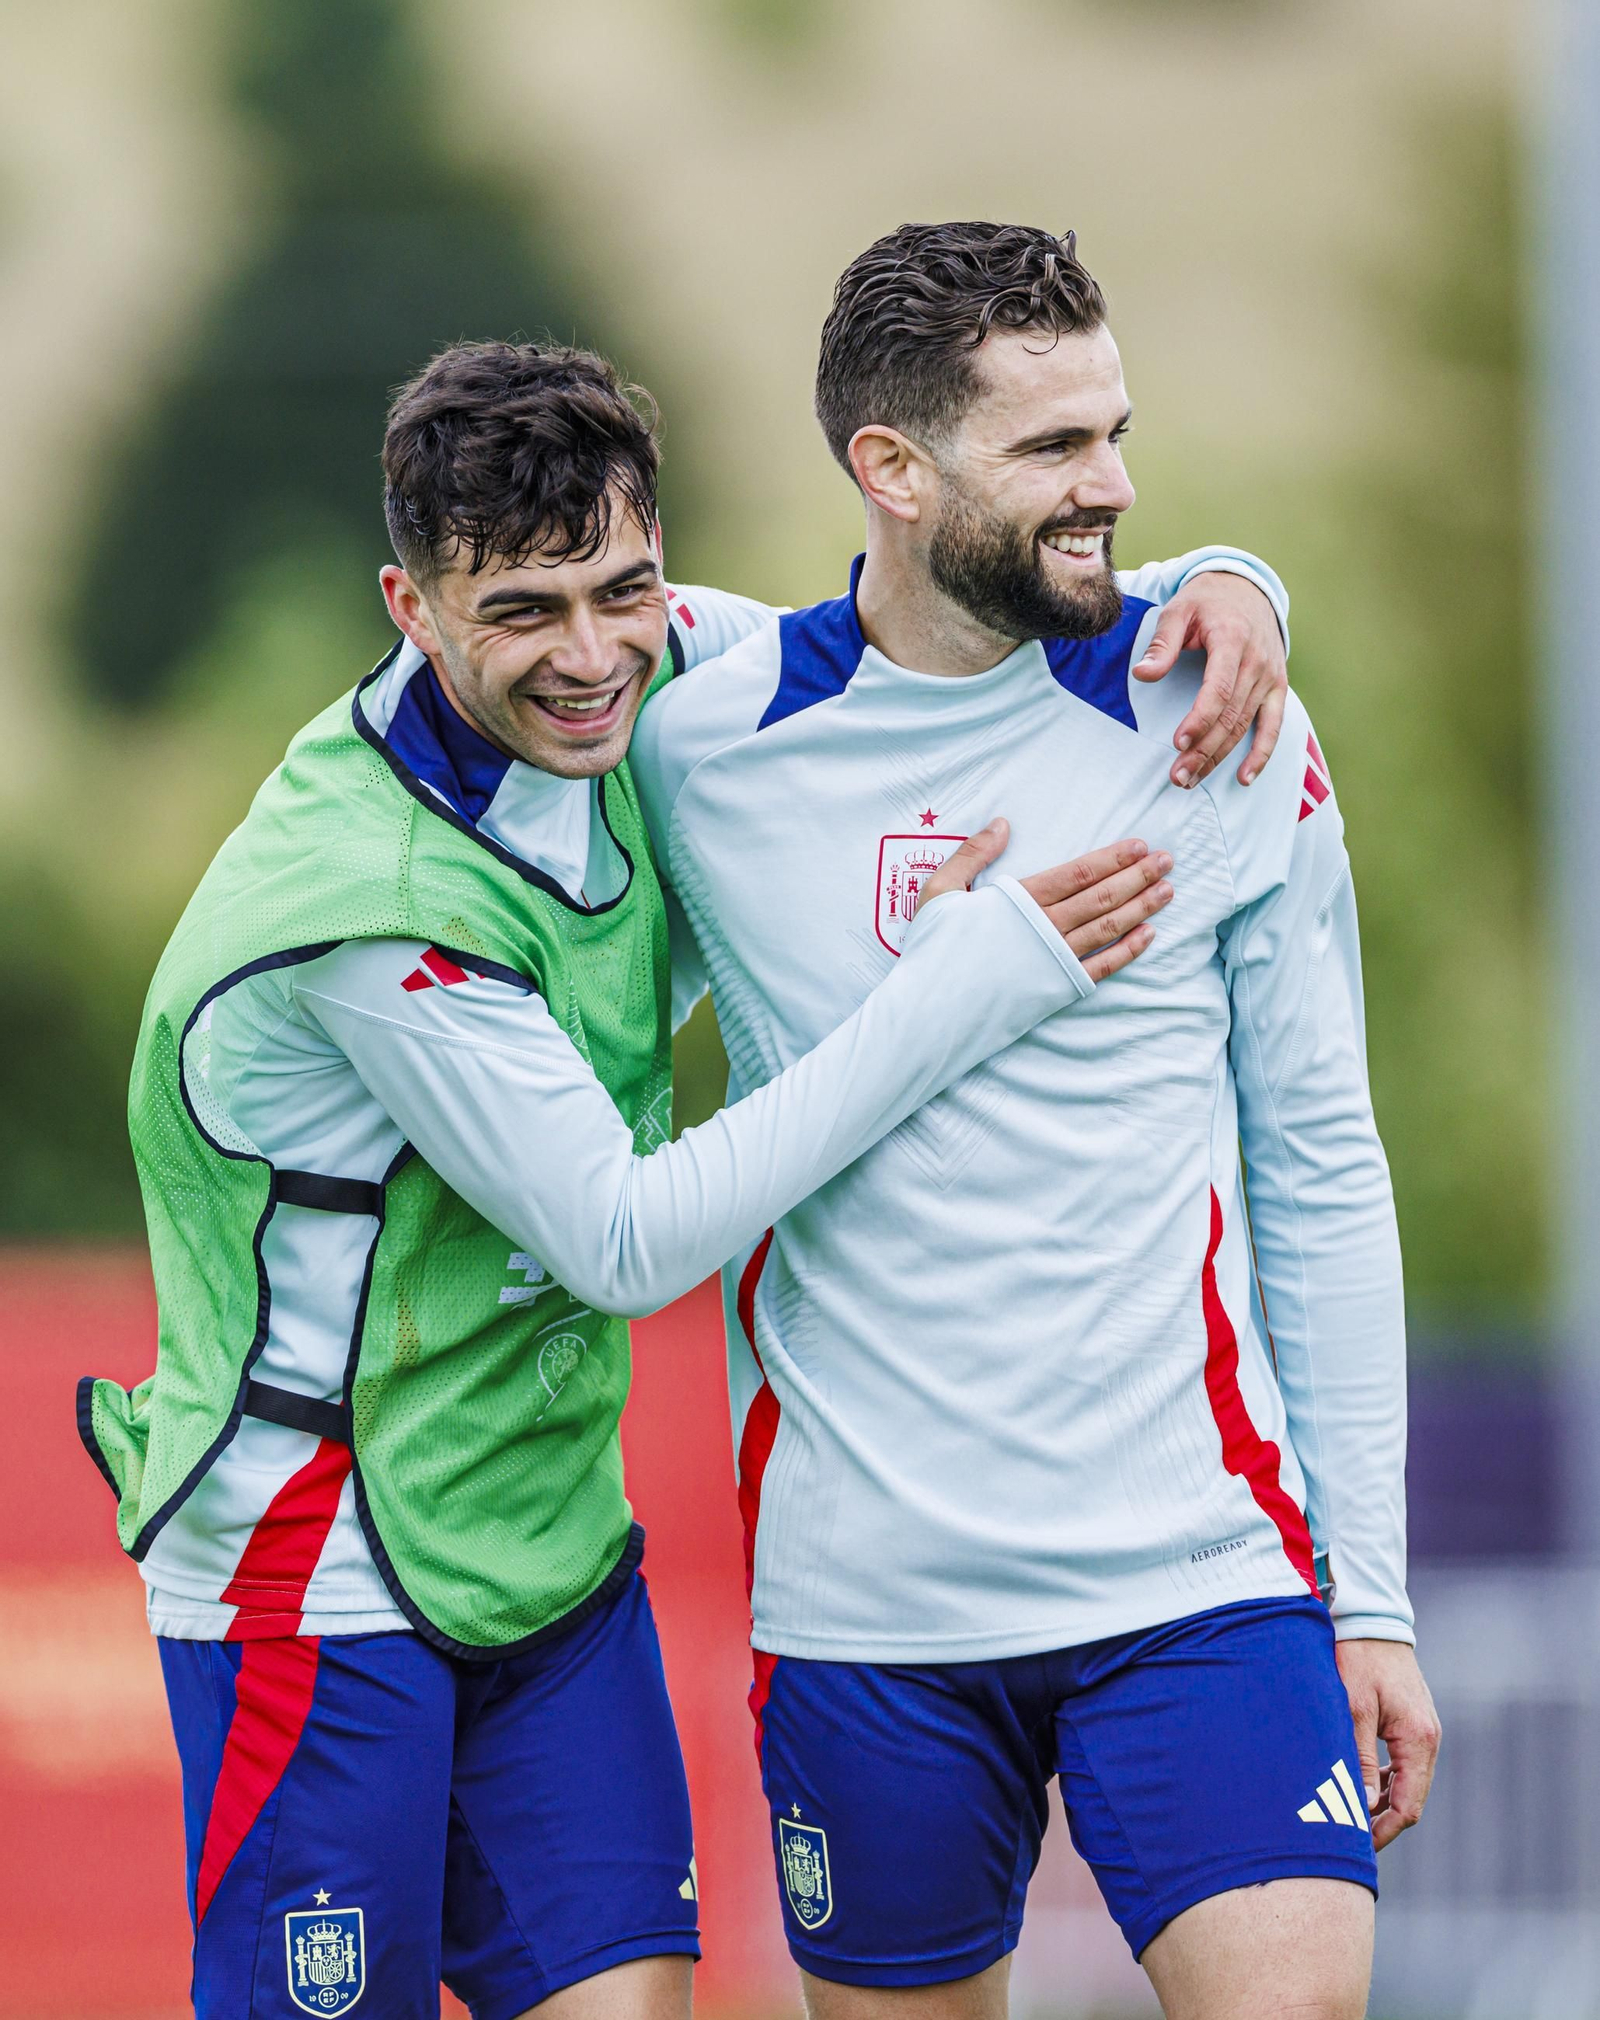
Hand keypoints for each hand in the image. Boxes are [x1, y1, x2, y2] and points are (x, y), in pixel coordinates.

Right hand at [921, 821, 1171, 982]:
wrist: (930, 1010)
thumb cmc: (930, 950)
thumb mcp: (939, 891)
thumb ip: (972, 854)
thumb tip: (1002, 823)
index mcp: (1017, 900)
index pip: (1077, 873)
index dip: (1111, 858)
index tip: (1139, 845)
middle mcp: (1043, 927)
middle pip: (1101, 896)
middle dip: (1138, 876)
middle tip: (1168, 860)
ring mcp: (1053, 960)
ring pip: (1108, 928)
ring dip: (1141, 907)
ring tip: (1167, 891)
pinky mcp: (1056, 988)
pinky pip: (1101, 968)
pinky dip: (1127, 952)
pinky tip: (1148, 935)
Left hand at [1131, 571, 1286, 788]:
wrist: (1247, 588)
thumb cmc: (1206, 601)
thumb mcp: (1178, 610)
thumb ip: (1162, 643)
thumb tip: (1143, 674)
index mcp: (1232, 641)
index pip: (1218, 690)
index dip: (1200, 720)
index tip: (1178, 743)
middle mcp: (1257, 662)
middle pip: (1231, 716)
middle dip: (1204, 750)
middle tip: (1178, 777)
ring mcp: (1270, 677)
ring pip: (1246, 726)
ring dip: (1220, 757)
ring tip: (1191, 779)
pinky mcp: (1277, 687)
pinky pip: (1274, 725)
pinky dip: (1263, 753)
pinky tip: (1245, 778)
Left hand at [1335, 1638, 1441, 1849]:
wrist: (1371, 1619)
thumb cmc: (1358, 1659)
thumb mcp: (1352, 1709)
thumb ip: (1357, 1759)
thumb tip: (1360, 1807)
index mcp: (1418, 1741)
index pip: (1409, 1807)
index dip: (1384, 1831)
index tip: (1357, 1846)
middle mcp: (1428, 1740)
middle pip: (1410, 1799)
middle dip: (1381, 1820)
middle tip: (1347, 1834)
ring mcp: (1423, 1731)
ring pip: (1406, 1782)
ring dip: (1381, 1799)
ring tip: (1348, 1810)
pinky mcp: (1412, 1723)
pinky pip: (1402, 1763)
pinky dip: (1384, 1777)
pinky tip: (1360, 1780)